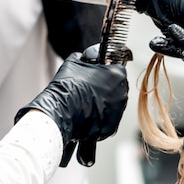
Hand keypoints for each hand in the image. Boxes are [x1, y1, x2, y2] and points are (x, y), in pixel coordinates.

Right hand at [14, 46, 128, 166]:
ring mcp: (119, 111)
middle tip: (91, 89)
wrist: (61, 110)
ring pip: (114, 104)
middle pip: (118, 88)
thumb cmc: (68, 86)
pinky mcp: (112, 125)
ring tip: (87, 102)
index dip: (106, 72)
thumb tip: (84, 58)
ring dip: (104, 102)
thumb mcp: (74, 62)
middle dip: (107, 88)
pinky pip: (108, 118)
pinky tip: (88, 113)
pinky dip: (100, 116)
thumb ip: (85, 59)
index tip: (98, 75)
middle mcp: (122, 93)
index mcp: (118, 75)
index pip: (117, 70)